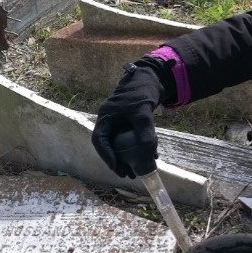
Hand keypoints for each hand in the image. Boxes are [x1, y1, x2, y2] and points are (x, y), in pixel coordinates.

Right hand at [91, 60, 169, 178]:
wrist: (152, 78)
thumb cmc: (142, 91)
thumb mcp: (143, 111)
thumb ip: (145, 131)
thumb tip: (149, 155)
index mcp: (105, 116)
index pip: (99, 140)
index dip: (106, 155)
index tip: (116, 168)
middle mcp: (110, 121)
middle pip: (109, 145)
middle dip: (118, 161)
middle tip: (128, 174)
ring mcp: (119, 123)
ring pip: (121, 144)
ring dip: (129, 158)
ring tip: (138, 171)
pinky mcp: (129, 124)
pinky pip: (131, 139)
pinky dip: (139, 148)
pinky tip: (151, 156)